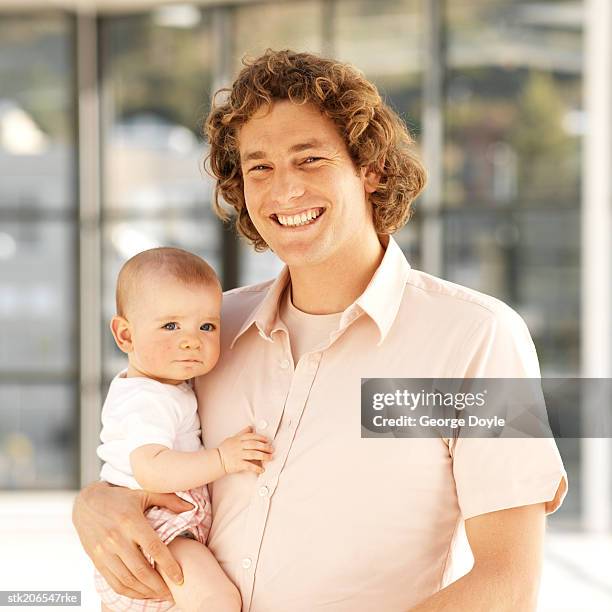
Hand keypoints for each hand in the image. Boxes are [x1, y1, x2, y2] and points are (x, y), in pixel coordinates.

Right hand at [72, 481, 193, 599]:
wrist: (87, 503)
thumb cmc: (121, 498)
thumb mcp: (144, 493)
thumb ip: (168, 500)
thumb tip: (191, 508)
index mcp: (131, 521)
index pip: (154, 548)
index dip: (168, 566)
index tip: (180, 578)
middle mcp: (116, 538)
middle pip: (140, 570)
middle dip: (158, 586)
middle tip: (172, 593)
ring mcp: (104, 552)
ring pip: (127, 580)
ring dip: (145, 592)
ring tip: (160, 595)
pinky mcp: (96, 560)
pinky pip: (114, 582)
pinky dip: (129, 592)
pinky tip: (142, 593)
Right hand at [217, 426, 273, 474]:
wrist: (216, 460)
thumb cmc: (225, 449)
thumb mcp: (232, 438)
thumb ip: (242, 433)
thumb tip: (250, 427)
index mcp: (238, 439)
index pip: (251, 437)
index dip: (260, 438)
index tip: (267, 440)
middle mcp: (239, 446)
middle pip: (254, 445)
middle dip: (264, 447)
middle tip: (271, 449)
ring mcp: (238, 455)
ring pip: (253, 455)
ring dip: (263, 456)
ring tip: (270, 458)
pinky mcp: (238, 464)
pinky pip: (249, 466)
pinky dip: (256, 468)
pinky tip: (262, 470)